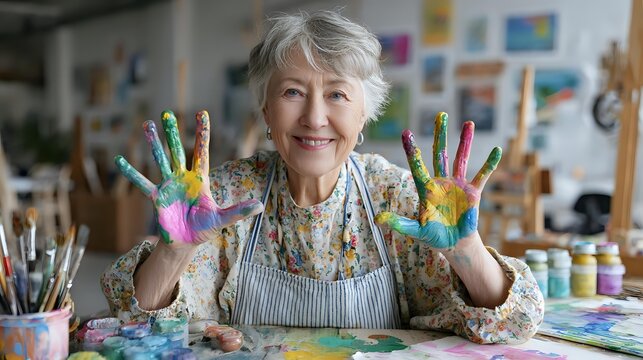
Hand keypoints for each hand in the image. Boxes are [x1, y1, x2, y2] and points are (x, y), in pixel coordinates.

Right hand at [115, 110, 263, 246]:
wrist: (186, 242)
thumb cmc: (204, 228)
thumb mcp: (222, 219)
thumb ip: (239, 211)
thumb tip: (260, 205)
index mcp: (200, 179)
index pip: (202, 151)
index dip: (202, 133)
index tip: (201, 113)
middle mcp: (183, 177)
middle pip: (177, 150)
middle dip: (173, 132)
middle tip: (167, 113)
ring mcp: (168, 185)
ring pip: (160, 159)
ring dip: (153, 143)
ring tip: (147, 125)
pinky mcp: (156, 197)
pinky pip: (142, 183)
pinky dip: (131, 173)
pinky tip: (120, 160)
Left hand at [375, 112, 500, 248]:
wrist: (454, 243)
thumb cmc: (433, 235)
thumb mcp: (415, 230)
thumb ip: (398, 223)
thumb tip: (377, 219)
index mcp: (426, 189)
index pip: (417, 166)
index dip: (412, 150)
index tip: (405, 132)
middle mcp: (442, 182)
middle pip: (440, 154)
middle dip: (440, 135)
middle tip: (440, 115)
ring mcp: (458, 185)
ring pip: (461, 158)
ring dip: (465, 141)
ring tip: (468, 123)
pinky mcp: (473, 192)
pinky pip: (482, 175)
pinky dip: (489, 164)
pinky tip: (497, 150)